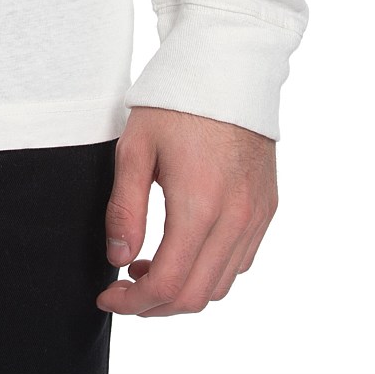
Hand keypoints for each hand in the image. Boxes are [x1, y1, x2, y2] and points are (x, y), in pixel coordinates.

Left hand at [97, 106, 278, 315]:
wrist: (227, 67)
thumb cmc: (174, 102)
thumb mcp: (135, 148)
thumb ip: (124, 209)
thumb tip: (118, 260)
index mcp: (200, 205)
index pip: (168, 284)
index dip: (133, 302)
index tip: (107, 296)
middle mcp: (236, 219)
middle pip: (196, 297)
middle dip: (154, 306)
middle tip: (123, 291)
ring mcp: (256, 216)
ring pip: (221, 285)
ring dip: (183, 291)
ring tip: (148, 267)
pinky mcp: (266, 208)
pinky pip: (240, 261)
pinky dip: (209, 271)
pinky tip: (183, 249)